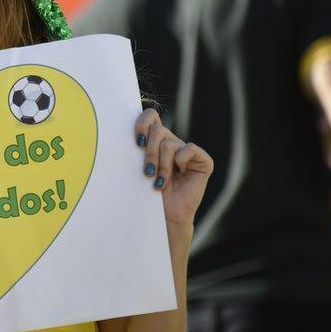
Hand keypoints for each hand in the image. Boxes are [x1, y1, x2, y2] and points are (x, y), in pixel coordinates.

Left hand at [135, 109, 213, 228]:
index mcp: (154, 140)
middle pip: (157, 130)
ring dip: (162, 165)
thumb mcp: (136, 167)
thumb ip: (136, 148)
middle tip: (147, 172)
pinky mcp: (203, 161)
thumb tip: (127, 132)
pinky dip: (180, 161)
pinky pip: (188, 149)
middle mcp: (171, 142)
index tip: (137, 143)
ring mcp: (187, 151)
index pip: (150, 116)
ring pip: (169, 143)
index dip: (142, 123)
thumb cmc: (146, 193)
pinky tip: (179, 174)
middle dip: (149, 152)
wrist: (164, 215)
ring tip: (159, 182)